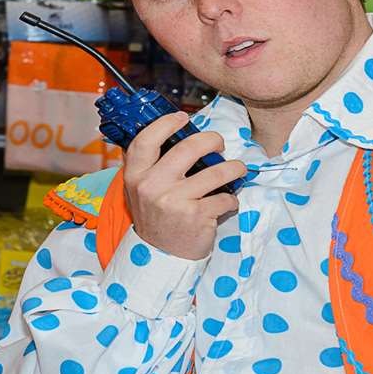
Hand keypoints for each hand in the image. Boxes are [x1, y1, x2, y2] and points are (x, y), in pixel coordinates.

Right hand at [121, 111, 247, 260]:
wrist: (160, 256)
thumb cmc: (155, 217)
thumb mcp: (140, 190)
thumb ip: (150, 165)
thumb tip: (173, 135)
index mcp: (135, 175)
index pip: (146, 140)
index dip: (166, 124)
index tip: (182, 118)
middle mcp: (152, 186)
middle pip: (187, 149)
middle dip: (211, 140)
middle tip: (219, 143)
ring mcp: (174, 201)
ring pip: (215, 173)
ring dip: (233, 168)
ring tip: (237, 169)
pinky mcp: (195, 216)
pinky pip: (224, 198)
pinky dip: (231, 199)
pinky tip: (228, 201)